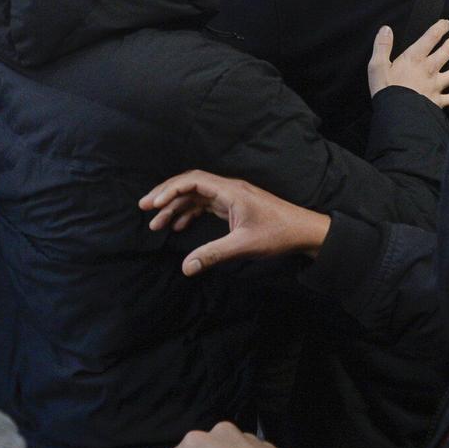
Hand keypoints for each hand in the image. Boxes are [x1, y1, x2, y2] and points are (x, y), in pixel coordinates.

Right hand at [140, 172, 329, 275]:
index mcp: (230, 190)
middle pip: (190, 184)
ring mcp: (232, 197)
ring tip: (157, 225)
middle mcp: (229, 189)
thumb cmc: (278, 234)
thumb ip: (213, 254)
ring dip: (176, 207)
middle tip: (144, 208)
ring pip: (196, 195)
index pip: (193, 180)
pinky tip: (180, 226)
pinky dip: (190, 212)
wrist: (304, 231)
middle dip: (166, 195)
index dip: (169, 190)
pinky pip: (206, 204)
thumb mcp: (243, 245)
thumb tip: (185, 267)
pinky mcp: (235, 206)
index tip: (152, 204)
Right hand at [368, 20, 448, 106]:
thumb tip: (386, 29)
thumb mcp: (377, 66)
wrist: (397, 117)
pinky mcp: (438, 101)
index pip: (431, 37)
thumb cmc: (385, 91)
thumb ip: (382, 46)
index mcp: (414, 59)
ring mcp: (436, 86)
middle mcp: (430, 69)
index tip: (446, 23)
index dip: (441, 27)